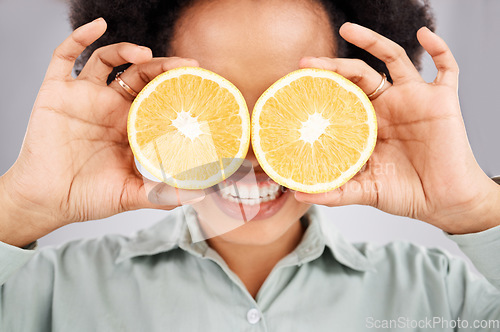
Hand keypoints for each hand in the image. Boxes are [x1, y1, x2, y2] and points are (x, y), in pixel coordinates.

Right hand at [0, 18, 203, 246]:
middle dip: (162, 67)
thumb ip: (163, 195)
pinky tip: (98, 26)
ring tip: (144, 53)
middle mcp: (110, 108)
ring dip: (126, 50)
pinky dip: (79, 37)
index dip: (176, 87)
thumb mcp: (131, 195)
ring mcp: (84, 98)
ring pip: (108, 61)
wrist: (46, 200)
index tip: (198, 83)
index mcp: (130, 126)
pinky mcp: (57, 93)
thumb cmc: (88, 197)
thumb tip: (199, 196)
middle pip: (140, 75)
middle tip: (185, 65)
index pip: (158, 96)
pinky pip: (64, 56)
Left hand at [296, 23, 499, 233]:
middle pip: (358, 74)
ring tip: (349, 29)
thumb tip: (300, 196)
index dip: (322, 87)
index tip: (297, 84)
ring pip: (393, 59)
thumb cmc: (406, 193)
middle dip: (333, 65)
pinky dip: (439, 48)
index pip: (342, 95)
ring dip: (373, 41)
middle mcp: (389, 106)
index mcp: (369, 123)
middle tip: (307, 62)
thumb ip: (336, 192)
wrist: (443, 201)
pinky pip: (446, 67)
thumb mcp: (365, 190)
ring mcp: (414, 100)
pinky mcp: (442, 100)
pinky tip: (424, 34)